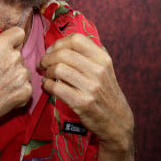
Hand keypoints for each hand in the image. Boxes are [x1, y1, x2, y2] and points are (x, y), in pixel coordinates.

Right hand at [0, 26, 32, 131]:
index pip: (18, 33)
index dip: (13, 41)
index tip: (9, 48)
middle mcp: (14, 57)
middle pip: (20, 55)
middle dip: (11, 63)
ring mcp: (22, 75)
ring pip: (24, 72)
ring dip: (16, 78)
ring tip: (0, 89)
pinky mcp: (26, 92)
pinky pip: (27, 88)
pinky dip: (19, 93)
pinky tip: (5, 98)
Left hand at [39, 34, 133, 153]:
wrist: (117, 120)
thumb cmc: (106, 92)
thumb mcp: (105, 69)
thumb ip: (89, 54)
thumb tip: (63, 42)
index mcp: (103, 59)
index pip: (76, 39)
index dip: (59, 43)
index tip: (52, 51)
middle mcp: (98, 70)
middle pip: (63, 54)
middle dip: (47, 58)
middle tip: (43, 64)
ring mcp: (91, 87)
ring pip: (58, 69)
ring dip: (46, 72)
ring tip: (47, 76)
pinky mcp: (82, 103)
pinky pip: (56, 88)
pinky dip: (47, 86)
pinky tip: (48, 87)